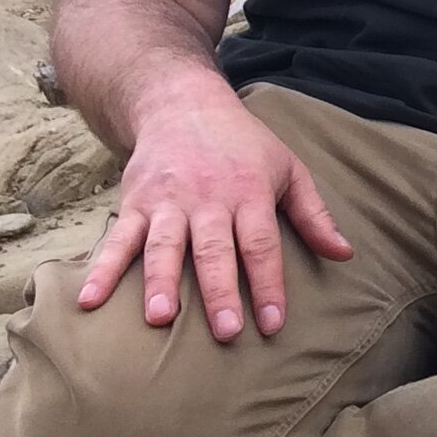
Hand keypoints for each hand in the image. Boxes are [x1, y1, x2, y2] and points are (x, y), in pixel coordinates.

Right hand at [78, 85, 352, 340]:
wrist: (182, 104)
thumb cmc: (243, 145)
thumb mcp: (288, 168)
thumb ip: (314, 214)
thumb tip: (345, 253)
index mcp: (250, 192)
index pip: (261, 244)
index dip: (268, 284)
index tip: (273, 323)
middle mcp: (208, 198)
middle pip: (214, 250)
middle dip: (219, 292)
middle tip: (225, 332)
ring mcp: (167, 201)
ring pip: (164, 246)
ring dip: (160, 282)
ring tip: (160, 318)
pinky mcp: (135, 202)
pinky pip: (118, 239)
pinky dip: (103, 269)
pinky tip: (91, 300)